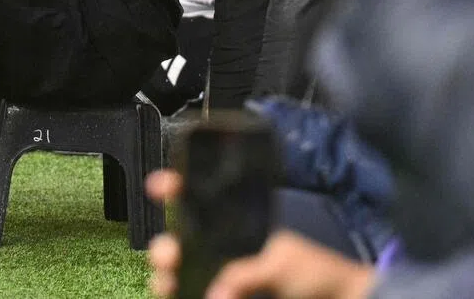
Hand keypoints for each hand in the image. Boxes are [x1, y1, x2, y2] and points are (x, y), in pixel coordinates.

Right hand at [147, 172, 373, 298]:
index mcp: (236, 224)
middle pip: (182, 243)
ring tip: (166, 286)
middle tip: (167, 256)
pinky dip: (184, 297)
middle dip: (165, 247)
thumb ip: (246, 273)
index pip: (199, 200)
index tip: (159, 186)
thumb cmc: (314, 273)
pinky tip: (177, 296)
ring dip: (168, 280)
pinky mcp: (227, 298)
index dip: (175, 188)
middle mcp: (224, 250)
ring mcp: (224, 280)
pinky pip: (197, 296)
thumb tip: (214, 295)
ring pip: (183, 276)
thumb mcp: (281, 262)